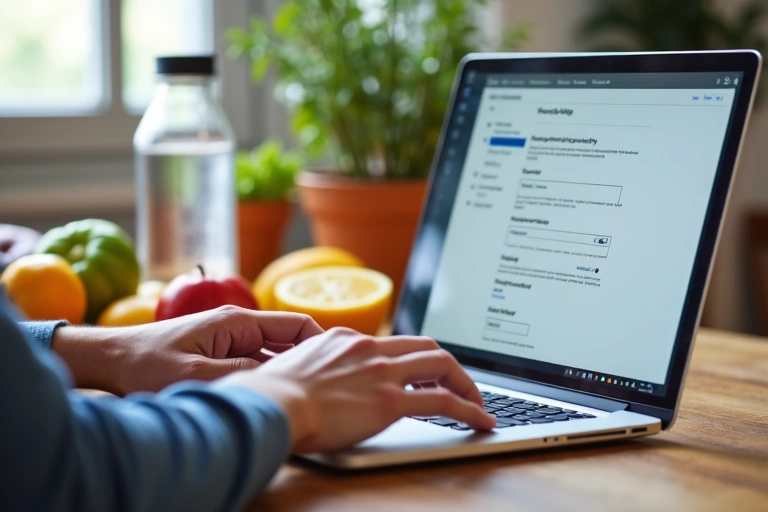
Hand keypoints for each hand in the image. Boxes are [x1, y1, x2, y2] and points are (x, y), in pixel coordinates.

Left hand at [52, 305, 322, 394]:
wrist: (110, 359)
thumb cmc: (147, 365)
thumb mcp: (197, 374)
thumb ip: (241, 373)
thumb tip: (280, 379)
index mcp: (237, 321)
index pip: (294, 325)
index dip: (319, 343)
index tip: (336, 365)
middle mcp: (237, 325)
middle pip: (286, 340)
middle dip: (307, 360)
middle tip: (327, 386)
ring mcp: (228, 338)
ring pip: (271, 354)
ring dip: (286, 372)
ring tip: (306, 394)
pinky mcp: (218, 352)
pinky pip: (254, 363)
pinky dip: (266, 377)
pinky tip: (273, 396)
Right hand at [216, 327, 496, 452]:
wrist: (273, 404)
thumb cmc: (272, 393)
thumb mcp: (294, 366)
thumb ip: (313, 366)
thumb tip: (307, 380)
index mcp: (347, 339)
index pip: (394, 343)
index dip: (416, 357)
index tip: (423, 373)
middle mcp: (370, 349)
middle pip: (426, 346)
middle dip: (449, 365)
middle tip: (460, 384)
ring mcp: (383, 372)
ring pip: (442, 366)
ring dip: (466, 384)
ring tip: (477, 403)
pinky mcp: (391, 400)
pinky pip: (443, 401)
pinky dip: (469, 409)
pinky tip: (480, 422)